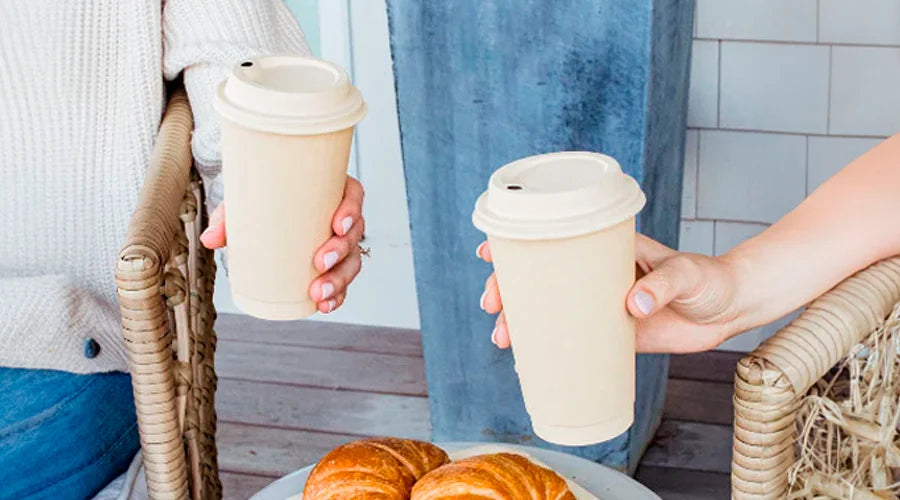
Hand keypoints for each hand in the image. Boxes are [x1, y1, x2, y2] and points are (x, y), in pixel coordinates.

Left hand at [201, 175, 365, 313]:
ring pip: (352, 260)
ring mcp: (339, 242)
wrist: (258, 211)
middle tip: (320, 262)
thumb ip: (228, 217)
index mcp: (329, 190)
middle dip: (342, 250)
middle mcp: (340, 216)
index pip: (353, 195)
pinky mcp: (333, 264)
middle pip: (354, 232)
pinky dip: (337, 295)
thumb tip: (210, 239)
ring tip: (319, 293)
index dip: (352, 210)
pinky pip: (343, 281)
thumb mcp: (244, 202)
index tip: (337, 225)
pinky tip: (325, 305)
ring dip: (340, 279)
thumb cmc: (260, 200)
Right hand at [477, 234, 747, 352]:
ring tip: (504, 338)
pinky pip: (574, 342)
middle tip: (494, 305)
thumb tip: (631, 306)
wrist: (731, 308)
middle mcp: (597, 277)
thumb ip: (660, 286)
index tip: (490, 252)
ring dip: (521, 322)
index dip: (517, 246)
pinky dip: (549, 350)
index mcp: (607, 250)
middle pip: (541, 279)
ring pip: (551, 312)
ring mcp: (602, 307)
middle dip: (509, 290)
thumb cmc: (708, 278)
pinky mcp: (615, 336)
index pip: (554, 241)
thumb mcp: (684, 274)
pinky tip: (527, 362)